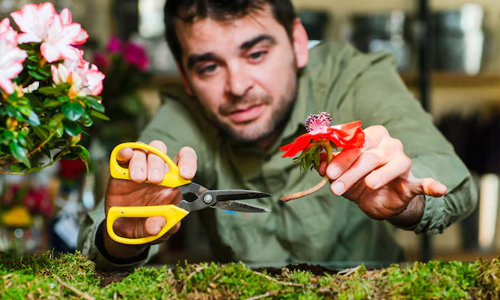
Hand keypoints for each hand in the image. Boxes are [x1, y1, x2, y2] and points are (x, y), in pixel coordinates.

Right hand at [103, 140, 196, 258]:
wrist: (122, 230)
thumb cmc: (145, 226)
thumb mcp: (156, 232)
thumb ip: (160, 228)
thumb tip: (158, 225)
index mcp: (173, 183)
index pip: (185, 160)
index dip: (188, 162)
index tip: (186, 174)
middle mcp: (157, 172)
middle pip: (162, 153)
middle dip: (159, 164)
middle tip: (155, 180)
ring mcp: (139, 169)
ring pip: (144, 151)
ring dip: (142, 162)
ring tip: (138, 179)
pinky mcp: (121, 171)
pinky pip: (123, 155)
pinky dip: (125, 151)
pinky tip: (126, 154)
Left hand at [317, 125, 446, 222]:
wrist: (377, 200)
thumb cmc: (356, 179)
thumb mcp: (339, 174)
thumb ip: (328, 166)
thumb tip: (319, 162)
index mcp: (370, 136)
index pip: (354, 142)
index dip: (340, 156)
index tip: (327, 171)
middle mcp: (389, 144)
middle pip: (368, 154)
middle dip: (350, 169)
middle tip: (335, 185)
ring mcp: (402, 161)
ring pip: (390, 166)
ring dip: (376, 178)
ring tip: (368, 186)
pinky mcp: (412, 180)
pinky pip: (423, 182)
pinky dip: (432, 185)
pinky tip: (439, 189)